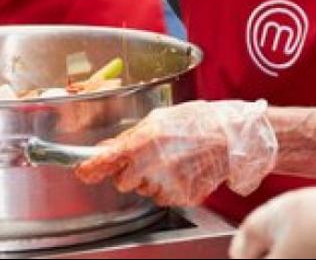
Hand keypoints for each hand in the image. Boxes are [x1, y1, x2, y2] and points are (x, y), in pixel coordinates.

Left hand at [75, 100, 277, 205]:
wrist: (231, 138)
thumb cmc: (198, 122)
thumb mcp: (159, 118)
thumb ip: (130, 136)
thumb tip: (107, 147)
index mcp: (144, 141)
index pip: (106, 161)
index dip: (90, 168)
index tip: (83, 172)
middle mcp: (152, 165)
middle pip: (122, 182)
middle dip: (129, 173)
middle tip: (147, 158)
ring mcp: (167, 183)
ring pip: (143, 191)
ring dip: (150, 179)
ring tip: (172, 160)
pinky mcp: (181, 196)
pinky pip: (163, 197)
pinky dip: (168, 187)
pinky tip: (182, 170)